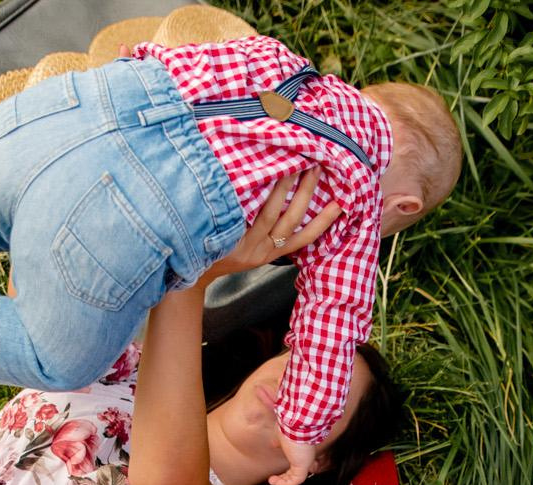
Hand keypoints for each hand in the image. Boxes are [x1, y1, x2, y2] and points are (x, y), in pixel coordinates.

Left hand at [202, 169, 340, 283]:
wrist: (192, 273)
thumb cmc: (223, 254)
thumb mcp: (249, 248)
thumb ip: (263, 228)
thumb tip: (279, 193)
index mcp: (271, 254)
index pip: (305, 238)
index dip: (323, 222)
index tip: (340, 204)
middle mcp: (262, 250)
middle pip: (291, 220)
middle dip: (305, 193)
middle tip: (314, 166)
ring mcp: (246, 244)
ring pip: (269, 214)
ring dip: (281, 188)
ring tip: (289, 164)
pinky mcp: (229, 238)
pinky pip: (244, 214)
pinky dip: (252, 195)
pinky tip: (256, 176)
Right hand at [267, 431, 317, 484]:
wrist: (296, 425)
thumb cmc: (289, 428)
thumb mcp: (281, 436)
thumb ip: (278, 442)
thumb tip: (273, 444)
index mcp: (300, 450)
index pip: (296, 463)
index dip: (288, 470)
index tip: (278, 473)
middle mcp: (304, 457)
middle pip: (296, 472)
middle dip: (284, 478)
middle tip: (274, 479)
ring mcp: (304, 462)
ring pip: (296, 478)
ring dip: (283, 482)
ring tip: (273, 482)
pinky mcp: (303, 466)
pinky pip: (295, 480)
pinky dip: (285, 484)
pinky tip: (276, 484)